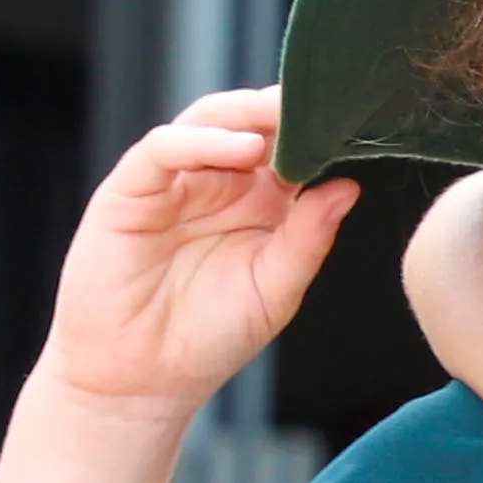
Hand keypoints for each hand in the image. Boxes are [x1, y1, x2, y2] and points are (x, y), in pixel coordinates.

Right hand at [37, 92, 351, 418]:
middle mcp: (215, 184)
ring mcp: (171, 184)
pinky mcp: (128, 192)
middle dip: (284, 110)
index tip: (355, 120)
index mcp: (257, 202)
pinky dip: (201, 142)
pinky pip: (162, 150)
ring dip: (247, 116)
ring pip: (206, 123)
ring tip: (286, 120)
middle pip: (249, 123)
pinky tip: (241, 150)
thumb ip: (309, 238)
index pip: (288, 148)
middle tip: (324, 101)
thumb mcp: (276, 288)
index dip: (317, 132)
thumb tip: (348, 187)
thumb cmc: (208, 338)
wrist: (142, 381)